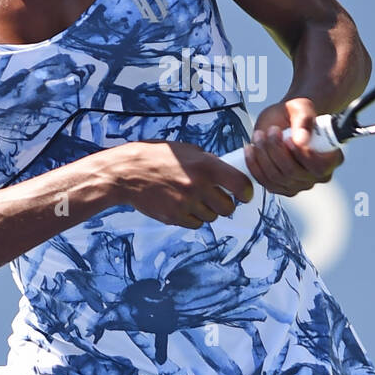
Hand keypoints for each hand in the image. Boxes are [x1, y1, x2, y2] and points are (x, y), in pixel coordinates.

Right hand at [112, 140, 255, 228]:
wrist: (127, 173)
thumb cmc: (157, 157)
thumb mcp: (187, 150)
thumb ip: (209, 162)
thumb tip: (228, 174)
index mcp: (206, 166)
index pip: (240, 185)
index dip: (246, 192)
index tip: (244, 195)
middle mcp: (198, 186)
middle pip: (228, 208)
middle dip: (224, 204)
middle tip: (215, 197)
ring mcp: (186, 203)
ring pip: (211, 218)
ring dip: (207, 211)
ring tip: (192, 198)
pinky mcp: (174, 217)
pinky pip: (195, 224)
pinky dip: (192, 218)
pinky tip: (181, 205)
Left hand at [243, 98, 342, 196]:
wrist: (286, 119)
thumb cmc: (297, 115)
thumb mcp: (303, 108)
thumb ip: (304, 121)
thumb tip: (302, 139)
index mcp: (332, 158)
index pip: (320, 167)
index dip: (303, 156)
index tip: (289, 139)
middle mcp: (317, 175)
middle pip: (293, 172)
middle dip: (277, 150)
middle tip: (271, 131)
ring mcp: (298, 183)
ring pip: (276, 177)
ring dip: (263, 155)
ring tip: (260, 136)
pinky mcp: (280, 185)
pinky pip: (264, 181)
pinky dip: (254, 165)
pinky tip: (251, 149)